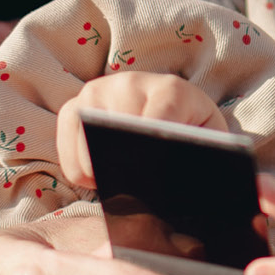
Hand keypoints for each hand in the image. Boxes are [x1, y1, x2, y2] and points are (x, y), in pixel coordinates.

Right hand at [56, 72, 227, 192]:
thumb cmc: (193, 129)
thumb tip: (179, 181)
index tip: (146, 179)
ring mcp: (99, 91)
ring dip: (95, 170)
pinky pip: (65, 142)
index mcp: (171, 90)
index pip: (156, 122)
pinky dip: (76, 167)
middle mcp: (131, 83)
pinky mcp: (75, 105)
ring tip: (112, 185)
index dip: (148, 155)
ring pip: (85, 139)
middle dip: (121, 167)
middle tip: (130, 192)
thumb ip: (203, 154)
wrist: (178, 106)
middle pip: (115, 132)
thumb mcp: (209, 140)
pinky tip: (94, 178)